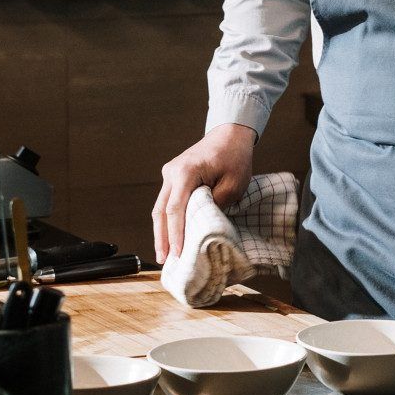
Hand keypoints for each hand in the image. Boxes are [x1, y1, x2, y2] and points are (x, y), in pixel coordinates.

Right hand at [153, 123, 256, 262]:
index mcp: (186, 172)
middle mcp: (172, 172)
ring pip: (160, 207)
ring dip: (162, 231)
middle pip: (161, 211)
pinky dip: (168, 220)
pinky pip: (167, 201)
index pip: (175, 209)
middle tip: (163, 260)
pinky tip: (170, 236)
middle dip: (162, 238)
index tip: (177, 253)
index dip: (175, 234)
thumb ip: (216, 204)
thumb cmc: (234, 156)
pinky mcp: (173, 177)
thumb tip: (202, 225)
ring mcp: (170, 174)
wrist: (230, 134)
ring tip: (164, 254)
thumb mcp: (234, 184)